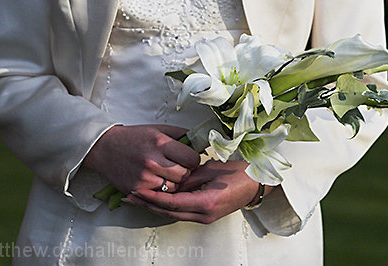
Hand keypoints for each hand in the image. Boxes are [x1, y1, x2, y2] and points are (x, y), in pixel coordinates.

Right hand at [84, 124, 199, 193]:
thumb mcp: (158, 130)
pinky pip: (159, 195)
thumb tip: (200, 142)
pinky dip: (161, 189)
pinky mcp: (137, 189)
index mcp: (160, 144)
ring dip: (173, 182)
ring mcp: (144, 178)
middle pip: (184, 175)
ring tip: (166, 173)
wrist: (105, 148)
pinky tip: (156, 179)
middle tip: (178, 167)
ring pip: (174, 187)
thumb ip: (180, 135)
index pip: (192, 159)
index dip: (193, 159)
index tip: (188, 158)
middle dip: (185, 171)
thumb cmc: (134, 138)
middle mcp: (152, 162)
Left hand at [124, 159, 273, 223]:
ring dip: (154, 206)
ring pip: (173, 214)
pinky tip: (157, 199)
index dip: (152, 198)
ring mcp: (205, 217)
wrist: (257, 184)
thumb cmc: (239, 173)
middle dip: (147, 204)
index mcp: (206, 202)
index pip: (172, 203)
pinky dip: (167, 206)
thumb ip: (189, 177)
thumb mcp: (211, 170)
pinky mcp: (206, 215)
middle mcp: (204, 214)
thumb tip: (171, 181)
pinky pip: (181, 212)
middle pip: (168, 212)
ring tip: (138, 197)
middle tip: (130, 196)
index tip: (137, 191)